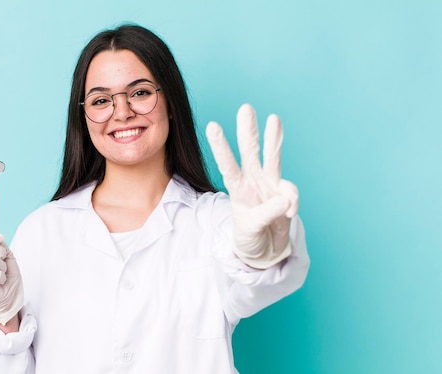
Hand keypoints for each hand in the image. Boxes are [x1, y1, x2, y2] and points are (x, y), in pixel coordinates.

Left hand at [206, 103, 297, 268]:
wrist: (266, 250)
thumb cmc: (250, 237)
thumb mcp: (250, 229)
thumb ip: (265, 214)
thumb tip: (283, 201)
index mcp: (237, 187)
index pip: (227, 164)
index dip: (221, 147)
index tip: (212, 126)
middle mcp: (253, 181)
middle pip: (250, 152)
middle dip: (248, 130)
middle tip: (245, 108)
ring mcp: (270, 184)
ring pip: (273, 158)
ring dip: (274, 139)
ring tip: (273, 119)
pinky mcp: (286, 194)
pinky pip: (291, 193)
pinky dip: (291, 203)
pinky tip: (287, 215)